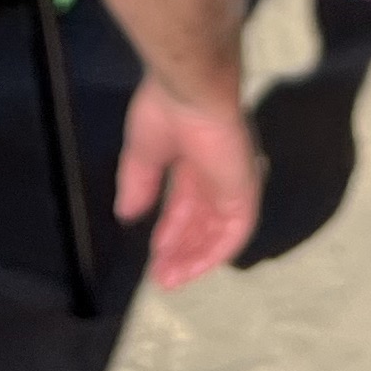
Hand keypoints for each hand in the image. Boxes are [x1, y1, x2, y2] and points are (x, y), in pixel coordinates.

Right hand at [117, 74, 263, 288]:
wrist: (192, 91)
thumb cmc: (165, 111)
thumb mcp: (142, 153)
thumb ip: (139, 184)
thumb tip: (126, 215)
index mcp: (193, 159)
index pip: (186, 205)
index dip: (171, 232)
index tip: (155, 256)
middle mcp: (215, 174)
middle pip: (201, 223)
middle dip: (181, 250)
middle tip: (160, 278)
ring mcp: (232, 183)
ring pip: (217, 231)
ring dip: (195, 257)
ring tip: (169, 279)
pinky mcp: (244, 191)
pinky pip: (235, 232)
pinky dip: (216, 253)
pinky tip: (195, 269)